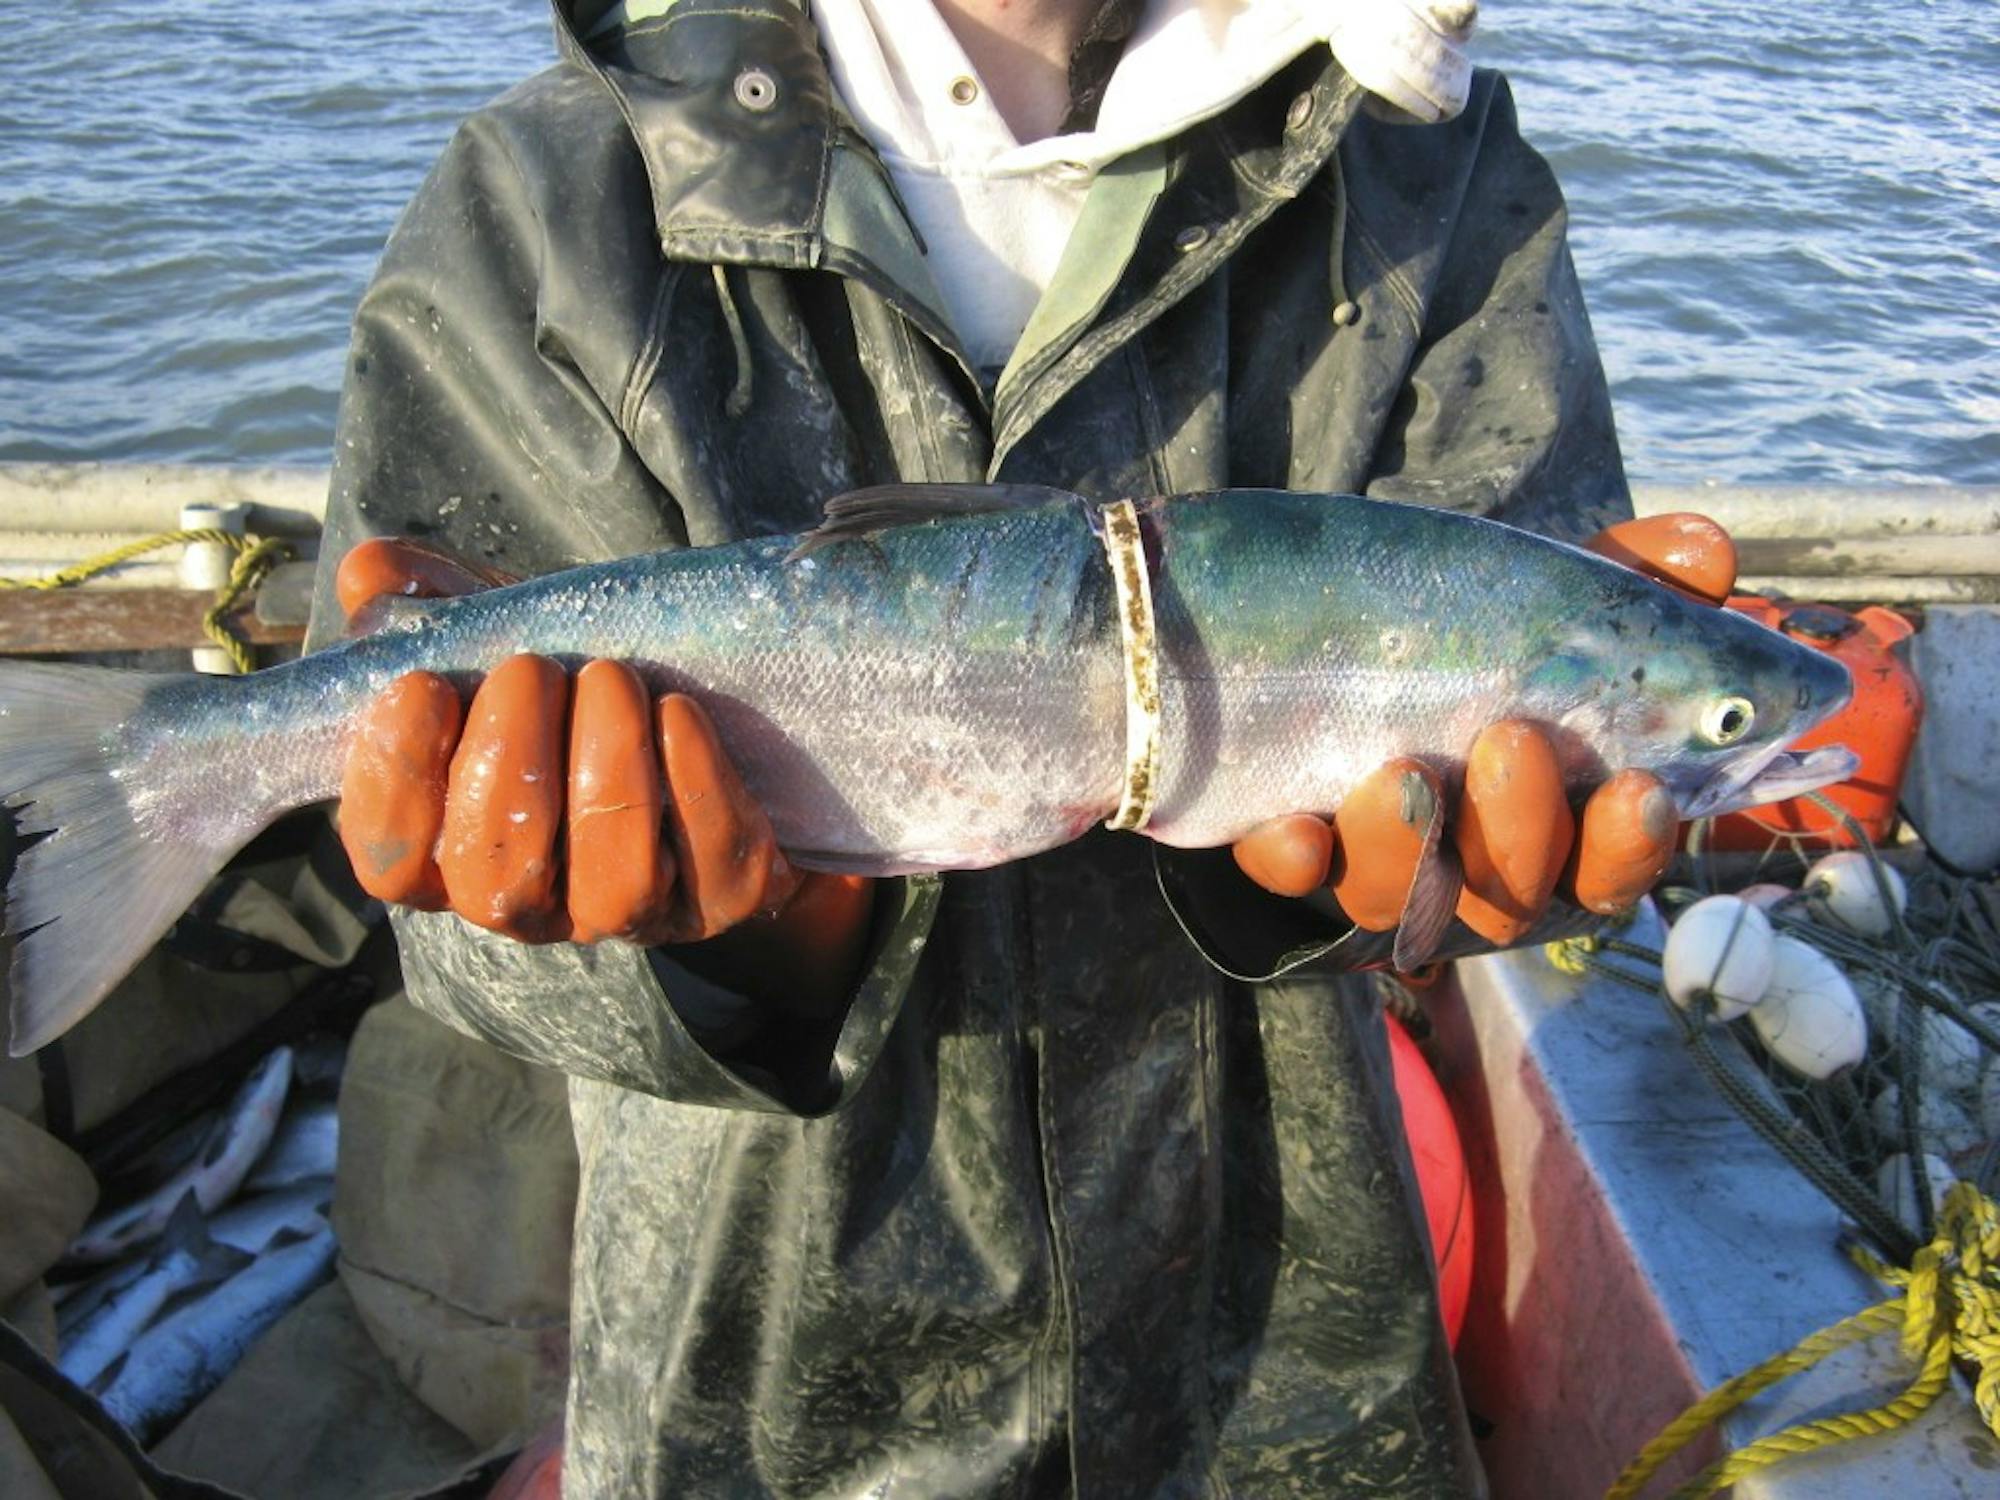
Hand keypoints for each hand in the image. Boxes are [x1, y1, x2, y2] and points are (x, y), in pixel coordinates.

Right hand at [334, 537, 873, 1012]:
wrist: (715, 729)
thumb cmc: (570, 687)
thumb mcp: (494, 633)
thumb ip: (424, 605)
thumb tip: (375, 574)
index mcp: (449, 850)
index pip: (391, 863)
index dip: (396, 783)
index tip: (421, 685)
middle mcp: (532, 900)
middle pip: (499, 876)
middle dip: (509, 763)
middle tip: (531, 669)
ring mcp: (627, 910)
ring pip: (613, 880)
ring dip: (607, 768)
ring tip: (610, 677)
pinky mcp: (721, 899)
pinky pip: (708, 860)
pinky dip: (693, 780)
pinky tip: (678, 712)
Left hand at [1232, 513, 1735, 947]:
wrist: (1329, 655)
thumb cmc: (1475, 649)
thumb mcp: (1551, 608)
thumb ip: (1630, 586)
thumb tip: (1705, 549)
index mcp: (1558, 832)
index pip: (1610, 871)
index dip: (1628, 845)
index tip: (1638, 789)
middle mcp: (1472, 871)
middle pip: (1507, 894)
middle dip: (1516, 829)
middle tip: (1512, 741)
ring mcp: (1378, 868)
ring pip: (1398, 893)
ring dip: (1406, 841)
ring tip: (1408, 771)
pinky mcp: (1293, 852)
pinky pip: (1290, 875)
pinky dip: (1294, 858)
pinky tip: (1295, 833)